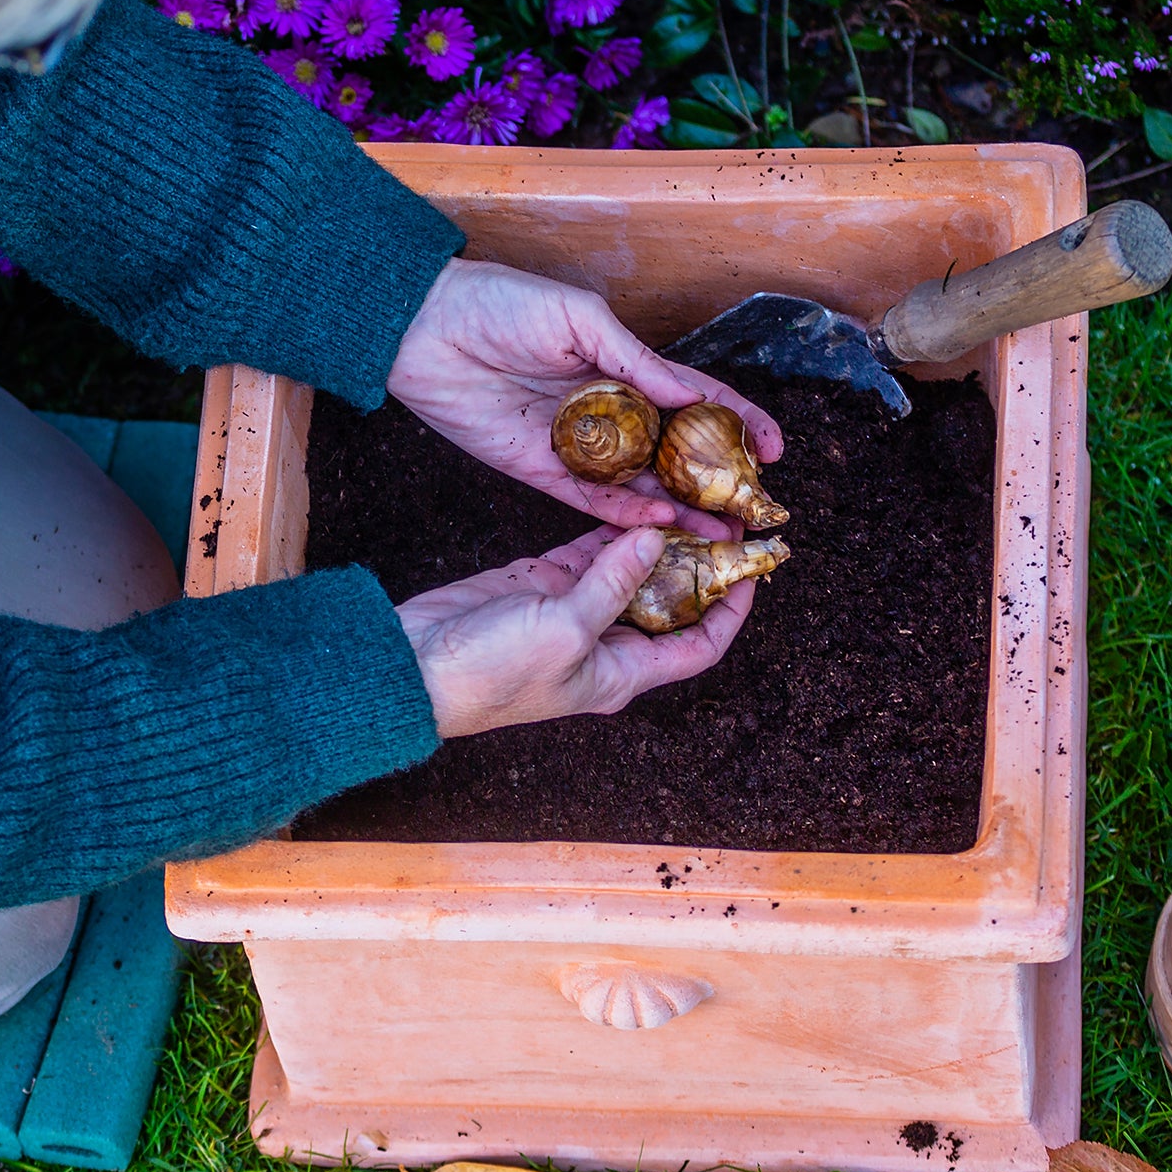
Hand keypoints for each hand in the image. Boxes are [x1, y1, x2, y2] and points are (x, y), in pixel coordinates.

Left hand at [386, 258, 783, 531]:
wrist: (423, 327)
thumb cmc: (500, 303)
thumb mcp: (578, 317)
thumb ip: (635, 359)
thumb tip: (694, 395)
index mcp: (621, 366)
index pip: (692, 399)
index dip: (736, 422)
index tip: (775, 448)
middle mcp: (606, 411)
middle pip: (673, 453)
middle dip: (715, 481)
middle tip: (755, 507)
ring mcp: (575, 445)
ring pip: (639, 486)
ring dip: (679, 510)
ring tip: (721, 531)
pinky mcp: (538, 470)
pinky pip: (590, 499)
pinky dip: (625, 515)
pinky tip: (661, 526)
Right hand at [397, 525, 753, 739]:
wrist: (420, 666)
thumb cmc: (493, 671)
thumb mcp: (566, 629)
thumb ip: (614, 582)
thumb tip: (656, 539)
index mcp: (622, 671)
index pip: (699, 644)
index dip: (731, 609)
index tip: (751, 568)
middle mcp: (605, 644)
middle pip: (669, 603)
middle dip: (696, 564)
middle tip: (721, 518)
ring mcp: (572, 612)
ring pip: (629, 572)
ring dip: (656, 541)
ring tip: (687, 500)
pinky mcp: (542, 585)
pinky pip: (588, 554)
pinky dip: (608, 529)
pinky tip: (631, 500)